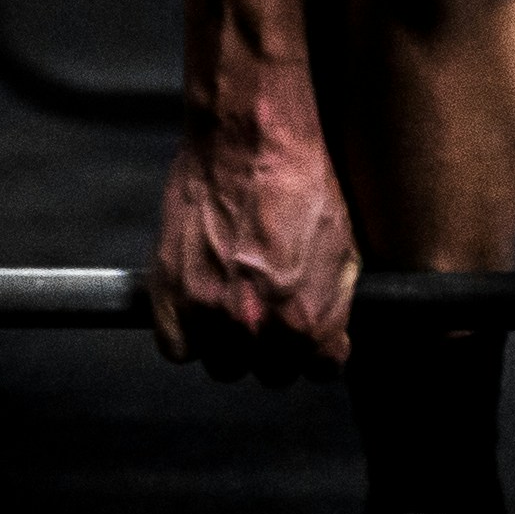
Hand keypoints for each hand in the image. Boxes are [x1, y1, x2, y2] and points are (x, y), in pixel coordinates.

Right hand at [149, 108, 358, 384]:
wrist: (252, 140)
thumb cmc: (302, 184)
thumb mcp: (343, 250)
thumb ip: (334, 308)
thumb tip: (327, 342)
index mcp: (307, 323)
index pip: (315, 370)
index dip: (311, 347)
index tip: (301, 328)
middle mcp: (259, 329)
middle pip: (266, 373)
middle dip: (269, 346)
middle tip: (263, 308)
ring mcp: (211, 315)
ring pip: (221, 365)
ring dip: (227, 342)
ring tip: (232, 300)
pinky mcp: (171, 295)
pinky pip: (176, 349)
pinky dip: (184, 333)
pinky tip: (198, 302)